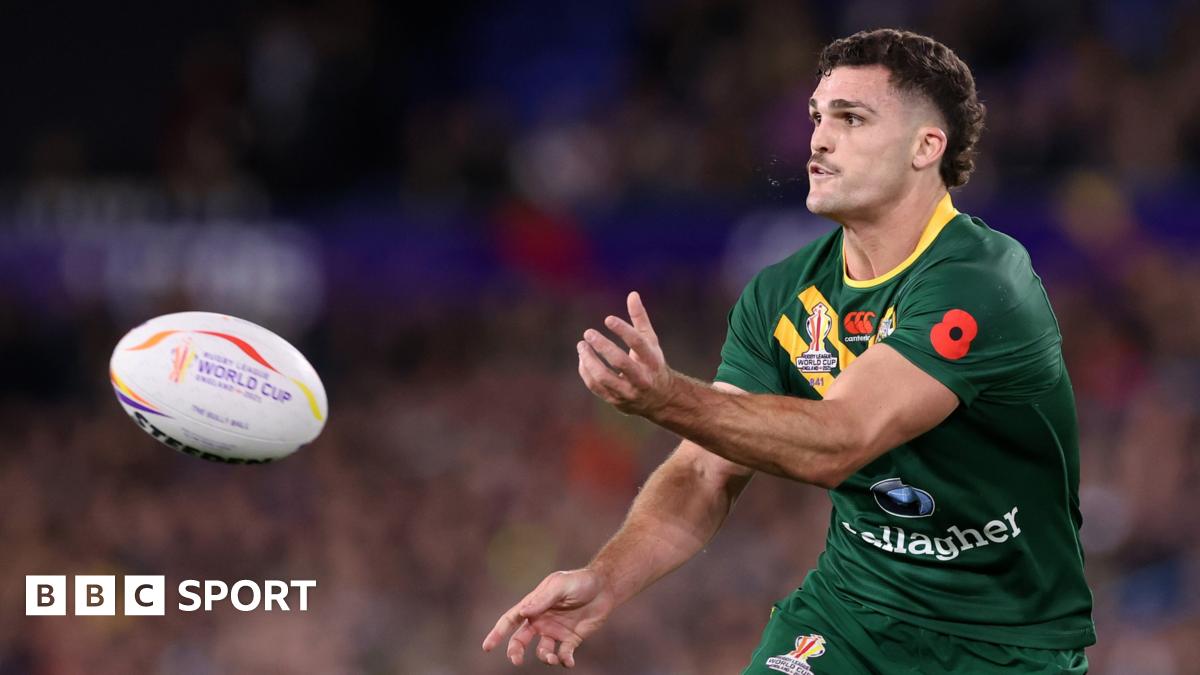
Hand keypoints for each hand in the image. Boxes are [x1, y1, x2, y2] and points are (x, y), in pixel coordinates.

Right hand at [482, 568, 614, 667]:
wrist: (605, 588)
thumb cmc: (580, 582)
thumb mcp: (560, 585)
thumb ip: (542, 599)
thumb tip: (522, 612)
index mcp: (534, 605)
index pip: (510, 620)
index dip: (497, 633)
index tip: (487, 647)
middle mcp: (542, 620)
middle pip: (521, 639)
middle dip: (515, 651)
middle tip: (516, 661)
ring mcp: (556, 630)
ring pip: (542, 651)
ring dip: (545, 658)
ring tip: (552, 658)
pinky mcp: (571, 639)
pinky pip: (563, 655)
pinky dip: (564, 661)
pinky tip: (568, 662)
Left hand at [578, 291, 674, 415]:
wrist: (659, 399)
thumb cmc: (652, 363)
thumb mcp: (651, 341)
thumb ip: (640, 319)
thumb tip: (632, 294)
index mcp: (652, 361)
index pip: (638, 343)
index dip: (623, 330)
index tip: (608, 319)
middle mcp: (642, 378)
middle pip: (620, 362)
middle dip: (602, 346)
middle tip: (588, 333)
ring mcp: (628, 392)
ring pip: (604, 377)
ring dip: (589, 360)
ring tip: (581, 345)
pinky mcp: (616, 401)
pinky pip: (596, 387)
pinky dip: (586, 371)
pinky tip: (582, 359)